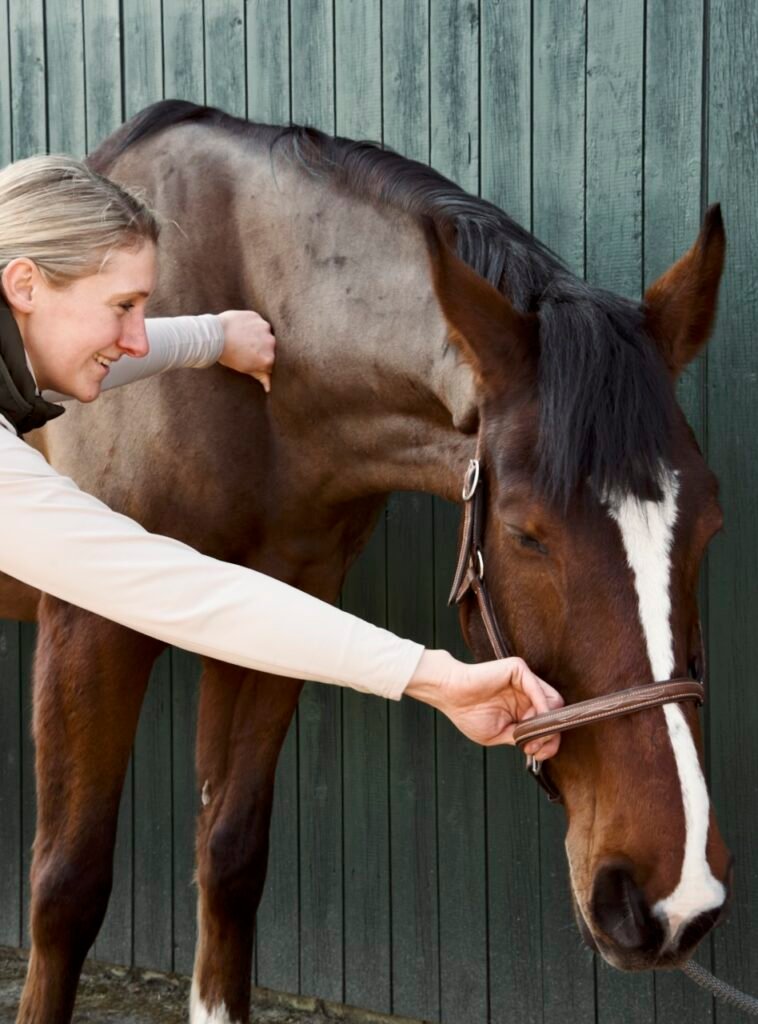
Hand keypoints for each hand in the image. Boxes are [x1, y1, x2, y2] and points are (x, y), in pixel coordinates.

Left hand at [217, 310, 275, 392]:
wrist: (214, 336)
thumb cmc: (229, 355)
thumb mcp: (246, 369)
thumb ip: (261, 376)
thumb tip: (269, 387)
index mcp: (270, 359)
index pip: (274, 362)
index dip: (265, 361)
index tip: (256, 360)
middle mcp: (271, 342)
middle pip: (271, 347)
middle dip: (262, 348)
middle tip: (247, 349)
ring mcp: (264, 328)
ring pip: (265, 333)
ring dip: (258, 336)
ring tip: (243, 338)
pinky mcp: (256, 317)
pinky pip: (257, 322)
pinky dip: (251, 325)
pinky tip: (241, 329)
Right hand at [404, 650, 562, 758]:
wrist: (449, 695)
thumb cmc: (468, 714)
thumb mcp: (499, 734)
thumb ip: (521, 737)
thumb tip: (543, 744)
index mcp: (521, 710)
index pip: (547, 725)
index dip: (548, 741)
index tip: (536, 753)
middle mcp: (526, 694)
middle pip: (555, 714)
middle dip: (550, 733)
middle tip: (535, 744)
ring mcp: (524, 681)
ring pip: (553, 701)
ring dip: (547, 721)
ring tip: (534, 733)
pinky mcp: (518, 670)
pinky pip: (538, 688)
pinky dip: (541, 705)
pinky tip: (534, 718)